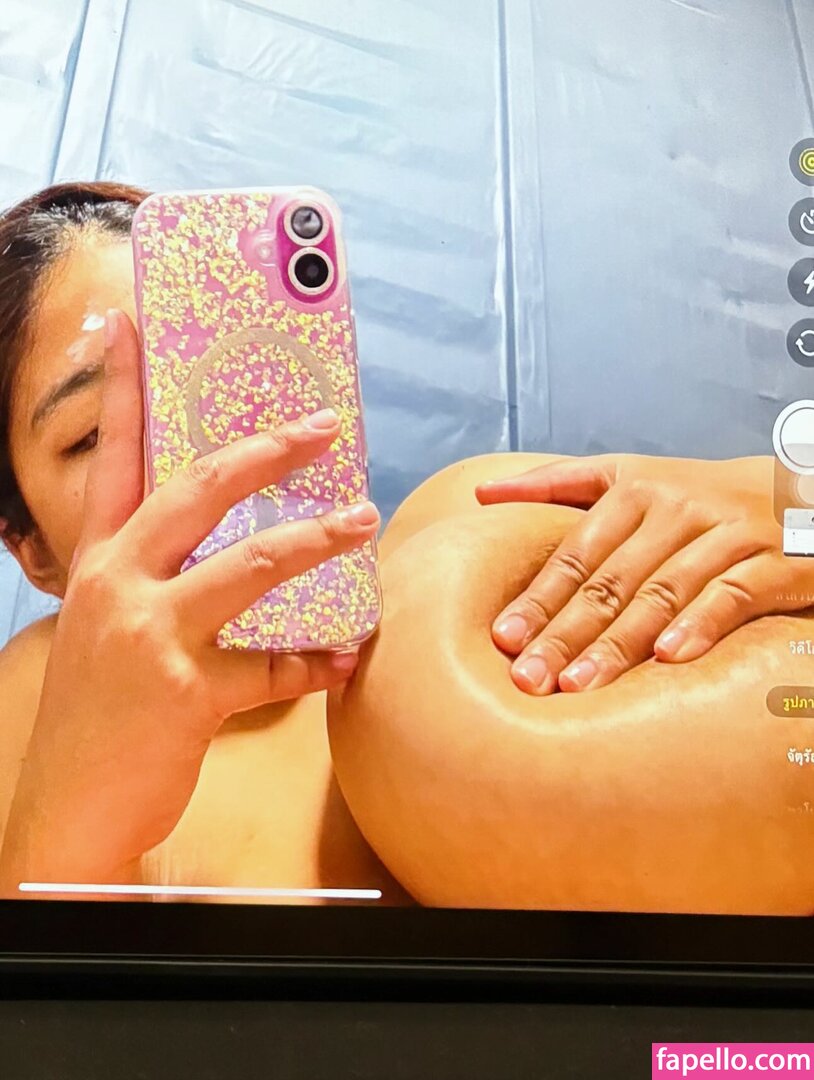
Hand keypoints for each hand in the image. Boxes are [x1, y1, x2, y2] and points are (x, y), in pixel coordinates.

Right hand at [0, 310, 379, 892]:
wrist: (68, 809)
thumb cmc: (103, 714)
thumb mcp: (116, 631)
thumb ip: (166, 585)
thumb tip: (251, 557)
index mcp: (100, 563)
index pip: (113, 459)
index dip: (120, 389)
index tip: (128, 326)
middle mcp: (117, 583)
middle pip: (196, 488)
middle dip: (264, 449)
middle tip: (318, 425)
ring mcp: (147, 633)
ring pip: (250, 562)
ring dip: (316, 537)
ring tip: (362, 517)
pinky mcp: (182, 689)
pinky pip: (273, 666)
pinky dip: (315, 663)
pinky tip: (343, 659)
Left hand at [476, 453, 813, 694]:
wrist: (800, 492)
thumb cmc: (698, 495)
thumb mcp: (631, 475)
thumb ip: (558, 483)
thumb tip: (481, 492)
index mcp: (636, 491)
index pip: (576, 553)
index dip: (539, 598)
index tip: (503, 638)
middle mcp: (678, 509)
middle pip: (610, 580)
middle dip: (564, 633)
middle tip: (527, 678)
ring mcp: (727, 534)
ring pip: (663, 592)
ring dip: (618, 643)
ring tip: (578, 686)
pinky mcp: (774, 561)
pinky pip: (732, 595)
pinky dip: (699, 625)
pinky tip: (667, 659)